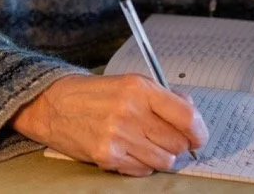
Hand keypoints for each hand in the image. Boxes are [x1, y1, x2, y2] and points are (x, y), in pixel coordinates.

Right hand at [12, 73, 208, 175]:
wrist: (54, 105)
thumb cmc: (95, 94)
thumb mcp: (130, 83)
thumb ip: (163, 97)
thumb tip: (191, 113)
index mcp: (139, 88)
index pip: (186, 116)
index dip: (199, 131)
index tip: (199, 136)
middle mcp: (130, 111)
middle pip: (177, 142)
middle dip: (178, 143)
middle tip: (166, 138)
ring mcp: (118, 136)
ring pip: (163, 160)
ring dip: (160, 155)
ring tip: (145, 143)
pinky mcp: (107, 156)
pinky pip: (142, 170)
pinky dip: (141, 164)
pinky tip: (129, 150)